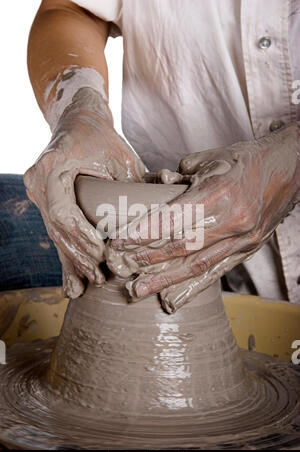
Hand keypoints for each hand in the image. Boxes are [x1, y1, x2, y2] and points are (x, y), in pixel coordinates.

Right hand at [24, 87, 145, 297]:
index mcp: (53, 168)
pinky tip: (73, 281)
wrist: (79, 119)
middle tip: (100, 277)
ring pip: (55, 234)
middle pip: (57, 230)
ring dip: (74, 259)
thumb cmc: (102, 136)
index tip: (101, 254)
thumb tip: (161, 218)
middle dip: (80, 256)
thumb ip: (134, 188)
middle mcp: (38, 182)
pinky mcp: (45, 200)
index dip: (81, 238)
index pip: (63, 213)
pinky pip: (55, 231)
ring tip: (91, 281)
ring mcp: (38, 192)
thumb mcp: (121, 159)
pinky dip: (67, 253)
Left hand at [106, 123, 299, 311]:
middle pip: (181, 247)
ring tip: (139, 289)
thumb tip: (154, 187)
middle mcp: (232, 221)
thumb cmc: (248, 158)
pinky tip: (174, 295)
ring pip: (197, 265)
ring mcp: (243, 239)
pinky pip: (217, 270)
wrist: (292, 166)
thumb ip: (178, 175)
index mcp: (219, 193)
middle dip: (147, 259)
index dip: (142, 233)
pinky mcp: (250, 248)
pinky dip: (193, 285)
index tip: (118, 242)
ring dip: (165, 280)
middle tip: (121, 268)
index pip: (172, 219)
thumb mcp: (210, 159)